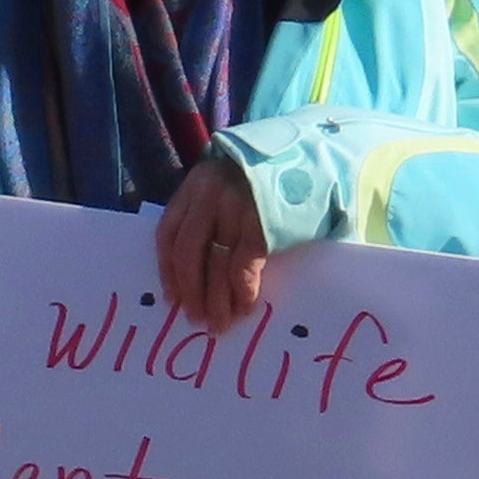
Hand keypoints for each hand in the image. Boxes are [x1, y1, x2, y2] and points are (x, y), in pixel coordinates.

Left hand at [155, 155, 268, 331]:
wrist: (311, 153)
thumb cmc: (267, 174)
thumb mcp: (228, 181)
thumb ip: (209, 210)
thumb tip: (197, 267)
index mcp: (196, 185)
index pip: (168, 233)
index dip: (167, 270)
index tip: (172, 298)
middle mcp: (210, 195)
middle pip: (188, 253)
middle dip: (191, 291)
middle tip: (195, 318)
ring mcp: (236, 208)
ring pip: (216, 265)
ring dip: (216, 300)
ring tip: (220, 324)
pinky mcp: (263, 224)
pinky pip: (243, 268)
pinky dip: (242, 292)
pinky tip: (244, 307)